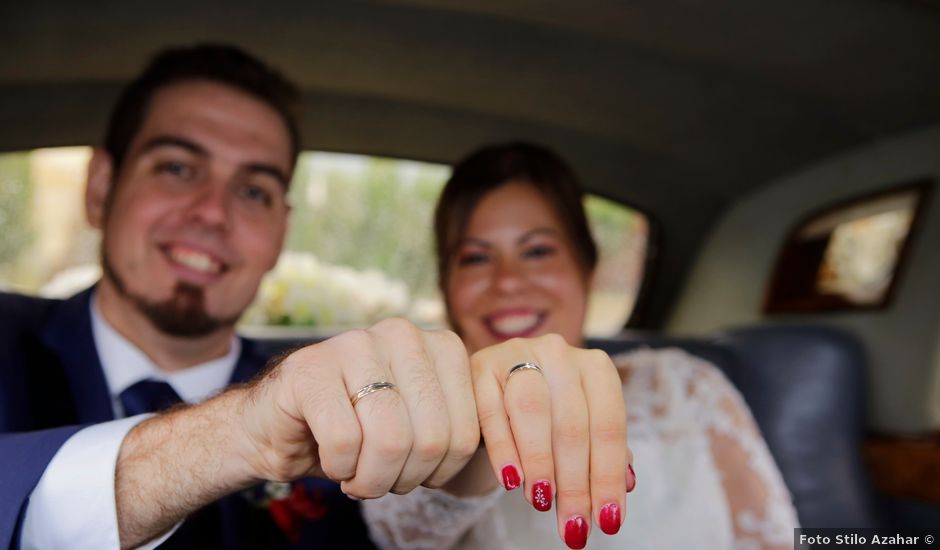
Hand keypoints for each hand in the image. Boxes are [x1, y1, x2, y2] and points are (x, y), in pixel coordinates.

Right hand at [237, 318, 480, 496]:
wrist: (281, 423)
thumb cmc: (359, 429)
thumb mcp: (421, 425)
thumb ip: (457, 429)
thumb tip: (504, 464)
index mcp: (440, 345)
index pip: (466, 432)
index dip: (442, 472)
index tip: (417, 475)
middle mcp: (402, 334)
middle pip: (431, 438)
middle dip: (406, 478)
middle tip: (381, 480)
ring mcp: (354, 344)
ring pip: (390, 440)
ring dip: (372, 479)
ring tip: (358, 476)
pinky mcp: (310, 368)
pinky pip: (344, 440)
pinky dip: (339, 467)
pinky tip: (331, 458)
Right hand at [471, 334, 630, 547]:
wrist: (501, 380)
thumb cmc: (550, 410)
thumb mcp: (582, 424)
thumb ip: (605, 452)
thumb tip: (626, 486)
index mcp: (595, 366)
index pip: (609, 426)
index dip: (608, 476)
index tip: (608, 521)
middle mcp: (559, 353)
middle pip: (572, 424)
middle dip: (575, 483)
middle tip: (573, 524)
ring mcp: (517, 354)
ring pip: (533, 410)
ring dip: (540, 462)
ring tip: (543, 501)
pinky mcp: (480, 367)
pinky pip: (492, 411)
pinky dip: (504, 450)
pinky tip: (511, 481)